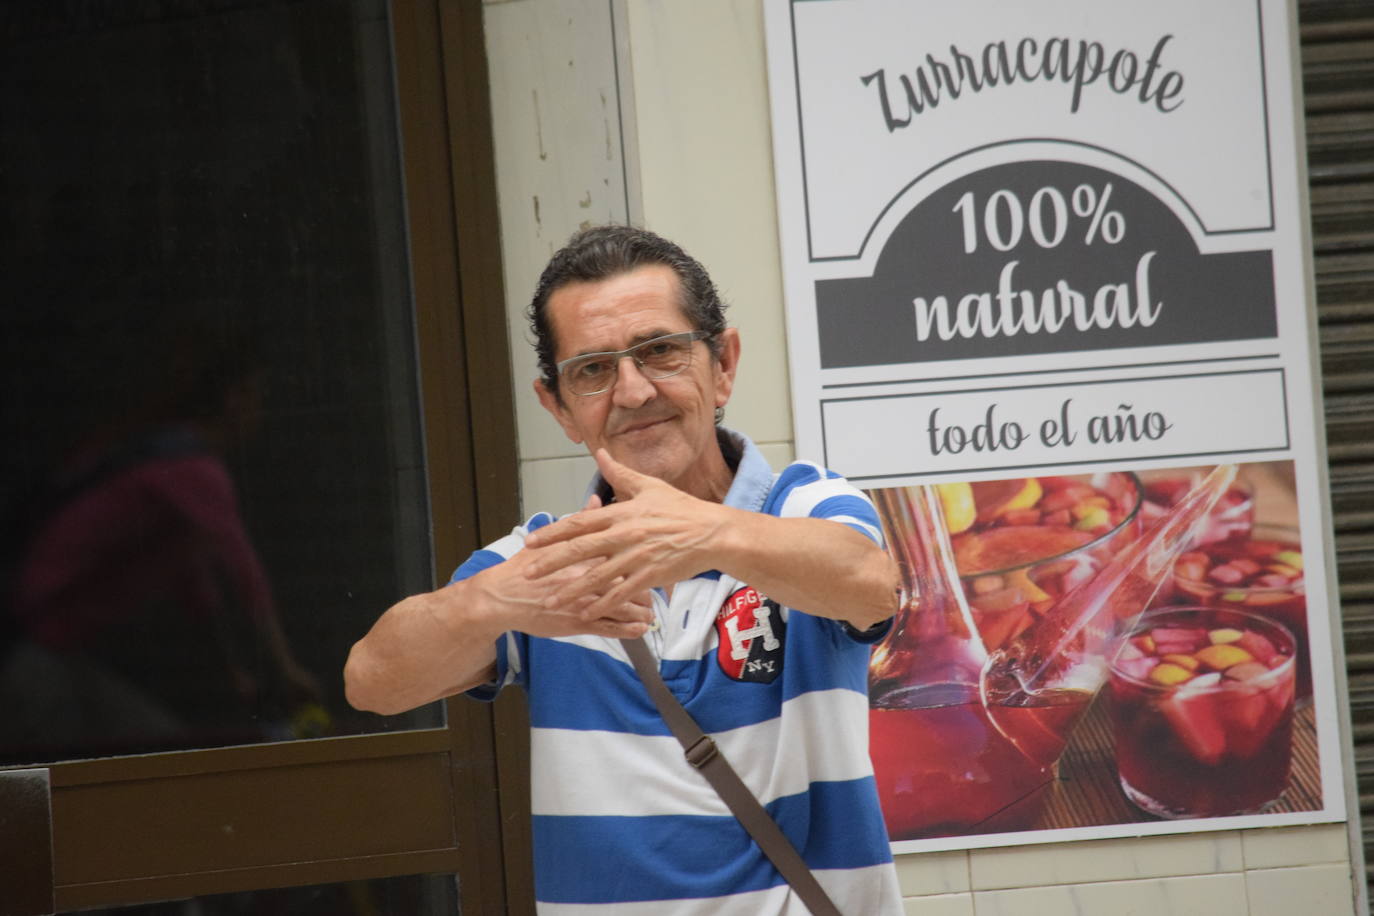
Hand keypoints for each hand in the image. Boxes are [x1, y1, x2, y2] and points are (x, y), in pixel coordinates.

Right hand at [473, 490, 654, 639]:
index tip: (653, 553)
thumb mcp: (550, 539)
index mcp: (582, 553)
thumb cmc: (522, 569)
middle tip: (657, 587)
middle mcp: (587, 575)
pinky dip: (629, 628)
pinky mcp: (578, 622)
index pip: (621, 550)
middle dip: (646, 585)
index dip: (640, 553)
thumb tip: (597, 499)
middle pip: (628, 578)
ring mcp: (584, 600)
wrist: (502, 597)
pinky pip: (611, 627)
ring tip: (652, 613)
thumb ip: (579, 521)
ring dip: (642, 610)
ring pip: (624, 604)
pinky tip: (641, 629)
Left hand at [522, 449, 729, 617]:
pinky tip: (585, 613)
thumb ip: (620, 474)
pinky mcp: (650, 576)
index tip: (531, 541)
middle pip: (580, 550)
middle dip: (551, 563)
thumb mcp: (650, 486)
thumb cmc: (682, 509)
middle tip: (528, 572)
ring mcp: (637, 557)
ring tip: (550, 599)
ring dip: (571, 589)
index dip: (553, 533)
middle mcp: (625, 535)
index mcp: (622, 513)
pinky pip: (620, 592)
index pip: (580, 523)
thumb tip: (601, 453)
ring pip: (597, 576)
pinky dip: (601, 604)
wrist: (712, 533)